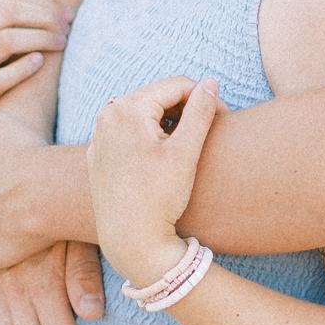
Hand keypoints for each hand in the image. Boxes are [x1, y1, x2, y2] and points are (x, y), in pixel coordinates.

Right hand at [0, 0, 71, 124]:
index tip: (67, 12)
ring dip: (40, 38)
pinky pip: (1, 77)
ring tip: (62, 42)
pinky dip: (24, 67)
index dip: (42, 1)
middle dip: (44, 16)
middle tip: (68, 26)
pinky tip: (41, 62)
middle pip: (7, 13)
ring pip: (5, 40)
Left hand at [87, 76, 222, 286]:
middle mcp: (107, 115)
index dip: (206, 99)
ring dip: (169, 122)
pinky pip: (129, 133)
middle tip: (210, 133)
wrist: (129, 241)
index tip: (225, 120)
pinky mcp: (98, 154)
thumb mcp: (186, 151)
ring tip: (188, 147)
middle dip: (186, 109)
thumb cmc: (159, 198)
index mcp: (127, 108)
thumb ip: (200, 111)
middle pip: (159, 97)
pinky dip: (149, 137)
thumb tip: (210, 82)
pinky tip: (163, 161)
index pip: (177, 85)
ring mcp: (100, 135)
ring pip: (144, 114)